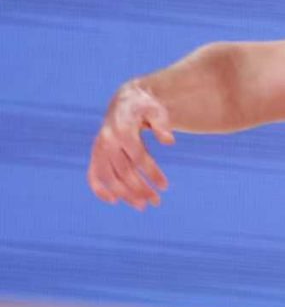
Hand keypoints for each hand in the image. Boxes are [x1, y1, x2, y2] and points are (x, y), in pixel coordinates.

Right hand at [87, 81, 174, 210]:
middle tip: (156, 201)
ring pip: (108, 176)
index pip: (137, 157)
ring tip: (142, 206)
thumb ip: (162, 125)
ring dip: (124, 193)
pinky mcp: (96, 153)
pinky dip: (98, 189)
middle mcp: (107, 140)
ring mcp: (99, 147)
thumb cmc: (146, 107)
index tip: (165, 186)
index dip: (151, 172)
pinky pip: (92, 174)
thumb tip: (169, 141)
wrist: (127, 101)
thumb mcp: (157, 110)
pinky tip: (114, 201)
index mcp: (123, 129)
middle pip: (123, 170)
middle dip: (140, 188)